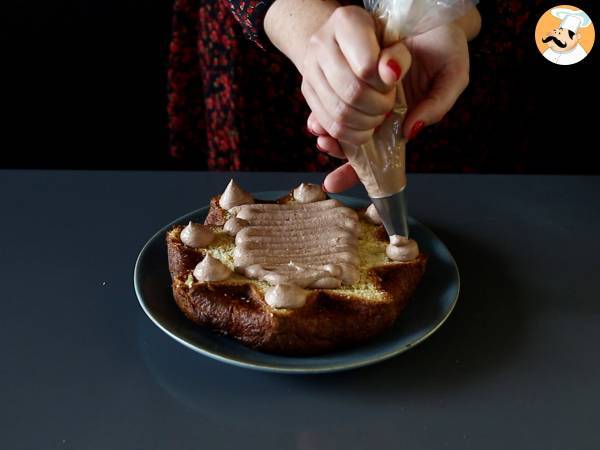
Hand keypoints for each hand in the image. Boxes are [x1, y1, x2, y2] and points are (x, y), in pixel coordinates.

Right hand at [300, 6, 410, 145]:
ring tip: (378, 116)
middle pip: (352, 93)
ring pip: (340, 113)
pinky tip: (365, 131)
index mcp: (345, 22)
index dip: (385, 84)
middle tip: (388, 103)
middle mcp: (320, 43)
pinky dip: (351, 135)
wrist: (341, 41)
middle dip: (378, 106)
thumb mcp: (395, 42)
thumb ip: (399, 57)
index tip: (393, 82)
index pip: (367, 67)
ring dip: (366, 123)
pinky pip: (329, 125)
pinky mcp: (306, 93)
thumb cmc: (375, 42)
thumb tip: (391, 75)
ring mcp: (309, 69)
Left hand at [313, 22, 470, 191]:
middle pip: (355, 144)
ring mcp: (368, 97)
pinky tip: (317, 116)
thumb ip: (436, 106)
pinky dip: (325, 108)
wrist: (433, 15)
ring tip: (320, 134)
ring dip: (329, 132)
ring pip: (343, 125)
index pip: (378, 156)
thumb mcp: (452, 78)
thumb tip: (410, 131)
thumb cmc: (446, 50)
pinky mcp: (355, 76)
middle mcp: (383, 113)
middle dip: (338, 150)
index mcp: (402, 122)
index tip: (332, 182)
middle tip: (326, 147)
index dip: (354, 172)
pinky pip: (337, 98)